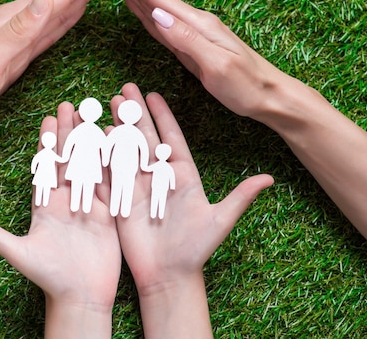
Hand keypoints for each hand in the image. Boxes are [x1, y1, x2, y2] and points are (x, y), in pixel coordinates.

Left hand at [0, 101, 120, 337]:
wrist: (80, 296)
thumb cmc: (48, 277)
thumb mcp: (19, 254)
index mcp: (46, 206)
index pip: (46, 167)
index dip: (46, 143)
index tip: (47, 119)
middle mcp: (67, 201)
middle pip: (68, 159)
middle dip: (69, 133)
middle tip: (70, 106)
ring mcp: (89, 205)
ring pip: (90, 166)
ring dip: (91, 142)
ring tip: (93, 116)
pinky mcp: (109, 213)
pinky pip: (110, 184)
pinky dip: (112, 163)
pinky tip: (115, 143)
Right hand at [106, 0, 293, 120]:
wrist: (270, 98)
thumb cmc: (247, 85)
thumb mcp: (217, 64)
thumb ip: (186, 39)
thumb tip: (157, 14)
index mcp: (198, 25)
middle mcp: (194, 24)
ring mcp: (193, 35)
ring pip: (156, 9)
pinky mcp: (192, 48)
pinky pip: (162, 27)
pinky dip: (146, 14)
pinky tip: (139, 8)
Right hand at [109, 83, 272, 337]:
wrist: (170, 276)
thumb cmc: (196, 249)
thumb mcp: (220, 221)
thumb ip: (240, 197)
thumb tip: (269, 179)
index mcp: (183, 175)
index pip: (171, 138)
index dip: (162, 116)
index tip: (153, 94)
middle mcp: (159, 177)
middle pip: (146, 138)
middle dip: (136, 114)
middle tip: (125, 89)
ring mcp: (138, 188)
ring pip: (127, 151)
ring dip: (118, 128)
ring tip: (110, 105)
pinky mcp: (121, 201)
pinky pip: (111, 174)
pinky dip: (103, 155)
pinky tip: (97, 136)